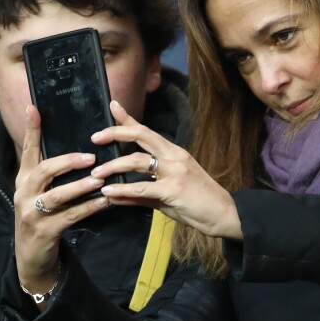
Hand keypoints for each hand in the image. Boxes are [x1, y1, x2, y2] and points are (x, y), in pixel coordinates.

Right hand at [13, 105, 109, 307]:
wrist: (32, 256)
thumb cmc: (42, 215)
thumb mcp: (41, 192)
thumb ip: (52, 172)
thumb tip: (76, 147)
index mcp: (24, 178)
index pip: (27, 150)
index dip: (32, 130)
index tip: (35, 107)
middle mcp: (24, 193)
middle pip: (43, 171)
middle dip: (67, 161)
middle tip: (90, 157)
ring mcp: (32, 213)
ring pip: (57, 195)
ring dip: (80, 186)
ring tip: (100, 179)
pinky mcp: (44, 231)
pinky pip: (70, 216)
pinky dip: (88, 208)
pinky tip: (104, 201)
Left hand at [91, 101, 242, 239]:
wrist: (223, 215)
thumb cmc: (197, 203)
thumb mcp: (165, 194)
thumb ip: (140, 193)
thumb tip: (113, 194)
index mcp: (173, 152)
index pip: (146, 130)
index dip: (127, 117)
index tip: (112, 105)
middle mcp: (174, 156)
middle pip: (141, 135)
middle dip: (116, 132)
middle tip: (95, 137)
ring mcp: (175, 171)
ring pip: (137, 161)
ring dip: (113, 165)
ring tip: (96, 174)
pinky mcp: (174, 190)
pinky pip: (143, 187)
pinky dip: (123, 190)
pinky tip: (109, 193)